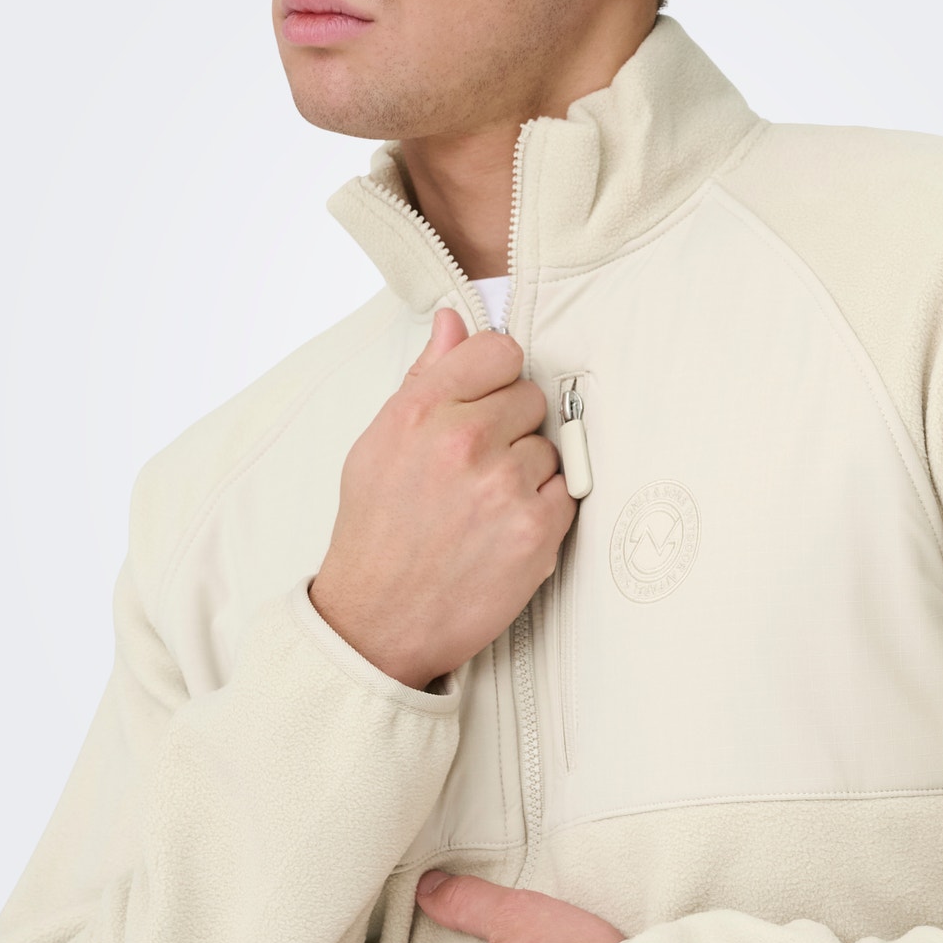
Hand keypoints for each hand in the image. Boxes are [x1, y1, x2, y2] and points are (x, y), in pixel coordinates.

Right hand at [309, 307, 576, 689]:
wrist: (378, 620)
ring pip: (549, 448)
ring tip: (483, 506)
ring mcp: (503, 485)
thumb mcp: (380, 442)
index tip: (487, 400)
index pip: (499, 350)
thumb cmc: (377, 531)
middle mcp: (462, 440)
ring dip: (526, 472)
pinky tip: (503, 529)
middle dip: (510, 427)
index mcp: (420, 410)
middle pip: (530, 397)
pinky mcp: (536, 529)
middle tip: (475, 468)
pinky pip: (565, 492)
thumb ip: (425, 377)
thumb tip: (454, 322)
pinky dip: (542, 510)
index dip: (496, 377)